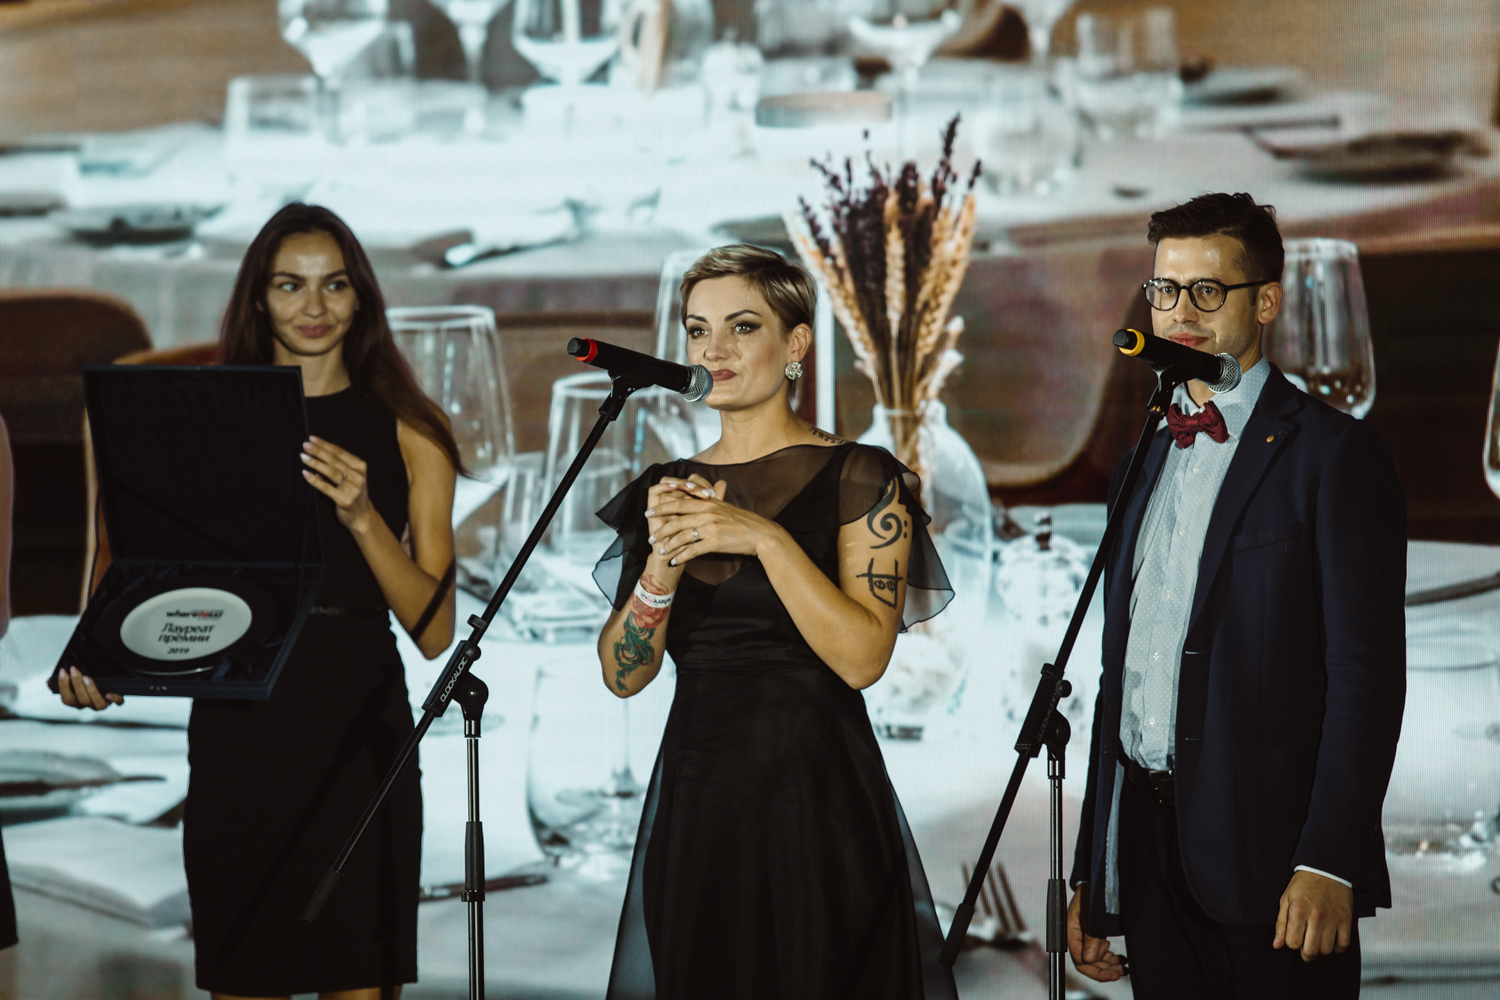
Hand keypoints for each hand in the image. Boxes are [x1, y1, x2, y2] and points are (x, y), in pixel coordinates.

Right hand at [56, 666, 123, 709]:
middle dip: (76, 684)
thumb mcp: (74, 679)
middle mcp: (90, 705)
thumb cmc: (87, 679)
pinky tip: (109, 694)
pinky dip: (115, 699)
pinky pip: (118, 703)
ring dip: (91, 691)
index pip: (67, 700)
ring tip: (87, 677)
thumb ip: (63, 680)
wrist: (109, 680)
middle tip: (74, 669)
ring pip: (97, 704)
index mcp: (78, 702)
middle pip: (81, 700)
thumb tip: (49, 680)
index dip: (63, 686)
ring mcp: (103, 704)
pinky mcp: (117, 700)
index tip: (62, 670)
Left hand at [301, 436, 375, 531]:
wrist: (362, 517)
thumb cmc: (351, 494)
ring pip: (331, 472)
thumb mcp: (347, 479)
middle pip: (335, 461)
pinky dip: (314, 480)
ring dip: (315, 463)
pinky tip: (305, 473)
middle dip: (318, 451)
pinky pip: (326, 488)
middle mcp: (359, 477)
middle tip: (305, 445)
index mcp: (360, 468)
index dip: (325, 445)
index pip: (340, 453)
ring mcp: (353, 489)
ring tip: (303, 457)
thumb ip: (334, 468)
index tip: (312, 438)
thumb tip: (315, 457)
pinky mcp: (345, 500)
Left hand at [647, 475, 781, 566]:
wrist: (760, 534)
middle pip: (676, 520)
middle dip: (661, 530)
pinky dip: (682, 557)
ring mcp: (711, 527)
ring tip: (661, 552)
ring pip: (682, 536)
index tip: (650, 512)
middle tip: (651, 537)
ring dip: (669, 545)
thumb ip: (710, 502)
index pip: (679, 502)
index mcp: (708, 503)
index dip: (662, 507)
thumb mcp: (725, 507)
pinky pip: (693, 550)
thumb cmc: (743, 521)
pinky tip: (675, 561)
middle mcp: (707, 513)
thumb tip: (697, 497)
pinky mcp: (715, 542)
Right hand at [1067, 885, 1126, 981]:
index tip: (1113, 974)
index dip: (1096, 971)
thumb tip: (1089, 959)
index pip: (1080, 961)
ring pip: (1096, 959)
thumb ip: (1090, 937)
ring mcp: (1085, 937)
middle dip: (1105, 970)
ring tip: (1123, 966)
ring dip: (1109, 964)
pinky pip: (1100, 952)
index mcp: (1070, 933)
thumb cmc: (1089, 894)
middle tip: (1121, 972)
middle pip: (1088, 963)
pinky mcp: (1093, 935)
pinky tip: (1120, 958)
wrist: (1094, 882)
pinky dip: (1110, 957)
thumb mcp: (1090, 914)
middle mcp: (1076, 938)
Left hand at [1274, 870, 1352, 961]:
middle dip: (1305, 954)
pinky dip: (1337, 948)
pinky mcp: (1346, 920)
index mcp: (1298, 911)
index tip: (1294, 938)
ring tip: (1317, 941)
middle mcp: (1316, 916)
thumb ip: (1281, 923)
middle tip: (1305, 949)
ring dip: (1321, 950)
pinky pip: (1343, 944)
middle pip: (1311, 951)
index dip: (1291, 943)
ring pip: (1327, 950)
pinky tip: (1330, 940)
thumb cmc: (1304, 884)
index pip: (1292, 942)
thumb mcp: (1286, 899)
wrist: (1326, 869)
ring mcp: (1333, 919)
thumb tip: (1277, 944)